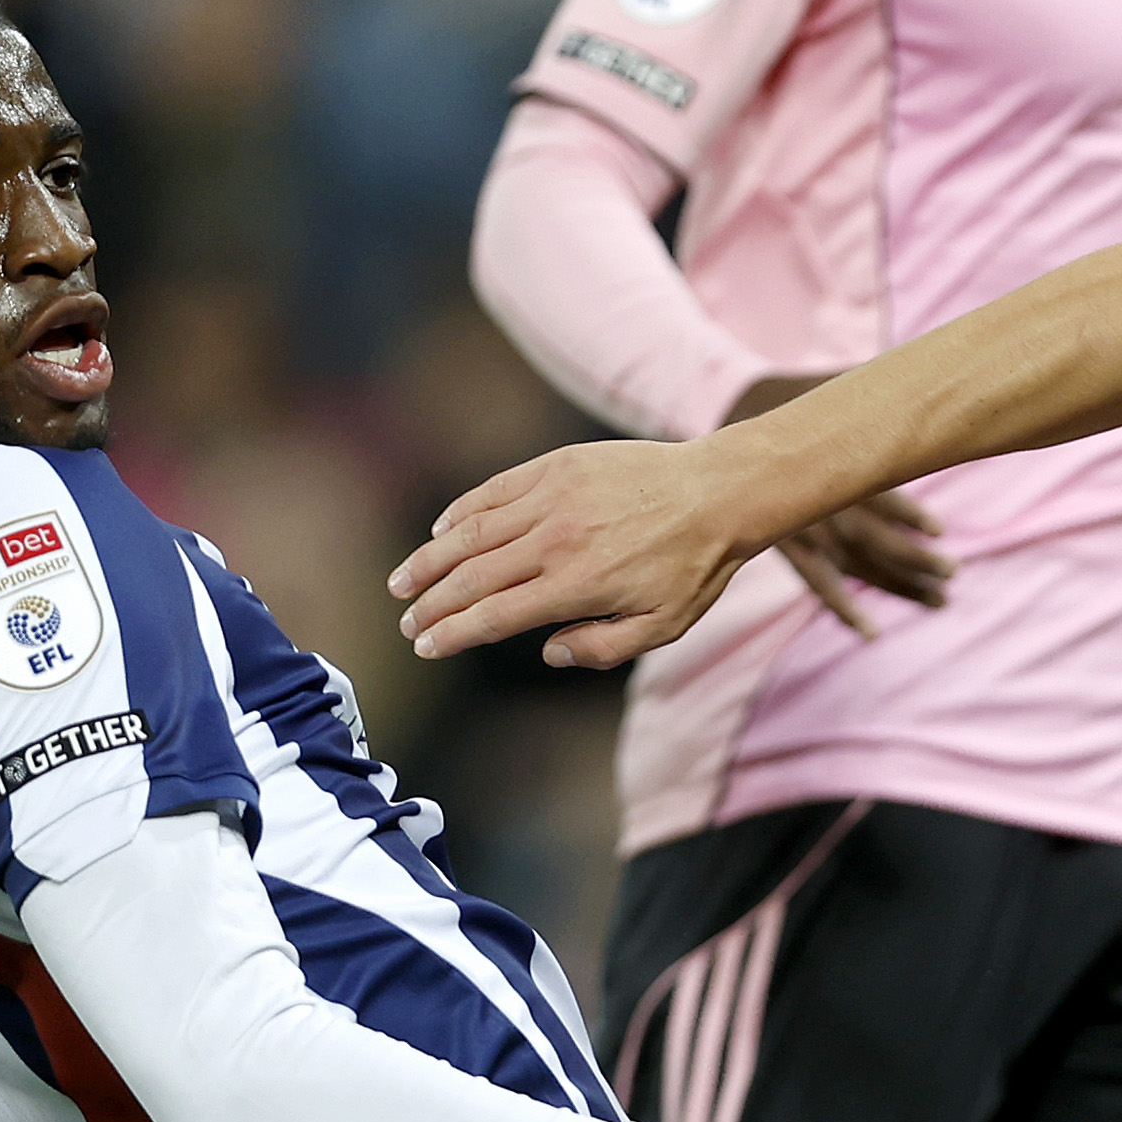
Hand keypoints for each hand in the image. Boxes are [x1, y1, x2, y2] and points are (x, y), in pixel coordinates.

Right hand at [392, 438, 758, 666]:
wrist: (719, 492)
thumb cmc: (693, 565)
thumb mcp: (661, 626)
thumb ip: (601, 647)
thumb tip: (548, 653)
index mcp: (576, 586)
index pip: (493, 616)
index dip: (452, 633)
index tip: (426, 645)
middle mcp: (554, 541)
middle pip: (471, 578)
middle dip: (431, 604)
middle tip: (407, 622)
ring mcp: (551, 498)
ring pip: (472, 532)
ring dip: (430, 559)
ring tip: (403, 580)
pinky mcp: (555, 467)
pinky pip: (495, 491)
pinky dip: (462, 511)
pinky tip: (442, 529)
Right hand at [728, 373, 950, 634]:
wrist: (722, 412)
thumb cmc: (785, 395)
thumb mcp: (826, 385)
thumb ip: (869, 390)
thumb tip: (923, 379)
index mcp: (822, 461)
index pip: (872, 493)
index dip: (907, 515)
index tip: (941, 531)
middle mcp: (809, 500)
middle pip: (867, 539)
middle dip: (912, 559)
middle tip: (952, 574)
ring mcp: (794, 527)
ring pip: (850, 565)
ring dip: (894, 584)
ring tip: (938, 599)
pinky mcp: (780, 544)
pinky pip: (814, 582)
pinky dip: (842, 606)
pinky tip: (869, 630)